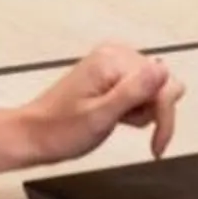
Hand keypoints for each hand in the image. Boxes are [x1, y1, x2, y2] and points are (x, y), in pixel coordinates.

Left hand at [13, 42, 183, 165]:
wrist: (33, 136)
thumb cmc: (58, 131)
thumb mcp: (100, 116)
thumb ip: (133, 91)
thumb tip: (162, 69)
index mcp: (112, 61)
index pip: (163, 84)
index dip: (164, 117)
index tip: (157, 144)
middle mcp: (114, 55)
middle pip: (162, 83)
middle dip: (152, 112)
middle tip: (127, 125)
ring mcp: (113, 64)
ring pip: (155, 88)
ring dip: (143, 111)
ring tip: (116, 121)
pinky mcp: (111, 75)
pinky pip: (141, 90)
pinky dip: (136, 108)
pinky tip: (118, 117)